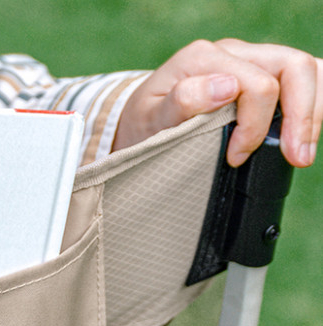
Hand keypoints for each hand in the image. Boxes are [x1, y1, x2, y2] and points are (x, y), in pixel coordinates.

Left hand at [114, 39, 322, 167]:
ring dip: (313, 110)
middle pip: (292, 67)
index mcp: (204, 58)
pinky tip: (306, 132)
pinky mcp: (261, 75)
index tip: (236, 158)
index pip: (256, 83)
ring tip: (303, 152)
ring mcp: (250, 60)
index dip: (254, 126)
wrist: (137, 123)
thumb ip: (181, 102)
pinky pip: (301, 79)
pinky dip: (312, 103)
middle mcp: (233, 51)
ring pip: (305, 69)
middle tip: (296, 157)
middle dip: (301, 115)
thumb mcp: (148, 119)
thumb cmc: (143, 125)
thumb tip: (225, 87)